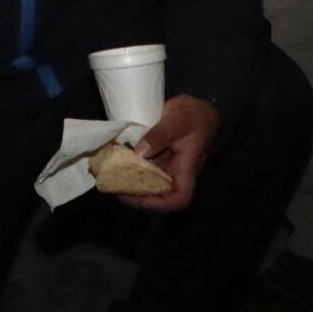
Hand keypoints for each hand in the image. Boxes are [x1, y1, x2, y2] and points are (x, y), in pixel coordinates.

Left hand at [121, 94, 219, 212]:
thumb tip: (139, 152)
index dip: (158, 204)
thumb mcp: (176, 120)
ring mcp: (168, 167)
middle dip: (136, 196)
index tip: (136, 196)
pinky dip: (132, 168)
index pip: (178, 199)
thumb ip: (159, 135)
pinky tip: (117, 161)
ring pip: (150, 184)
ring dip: (131, 183)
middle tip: (113, 185)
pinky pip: (146, 170)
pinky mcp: (160, 159)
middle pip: (159, 197)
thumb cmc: (194, 114)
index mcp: (187, 169)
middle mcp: (177, 174)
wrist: (201, 106)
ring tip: (111, 175)